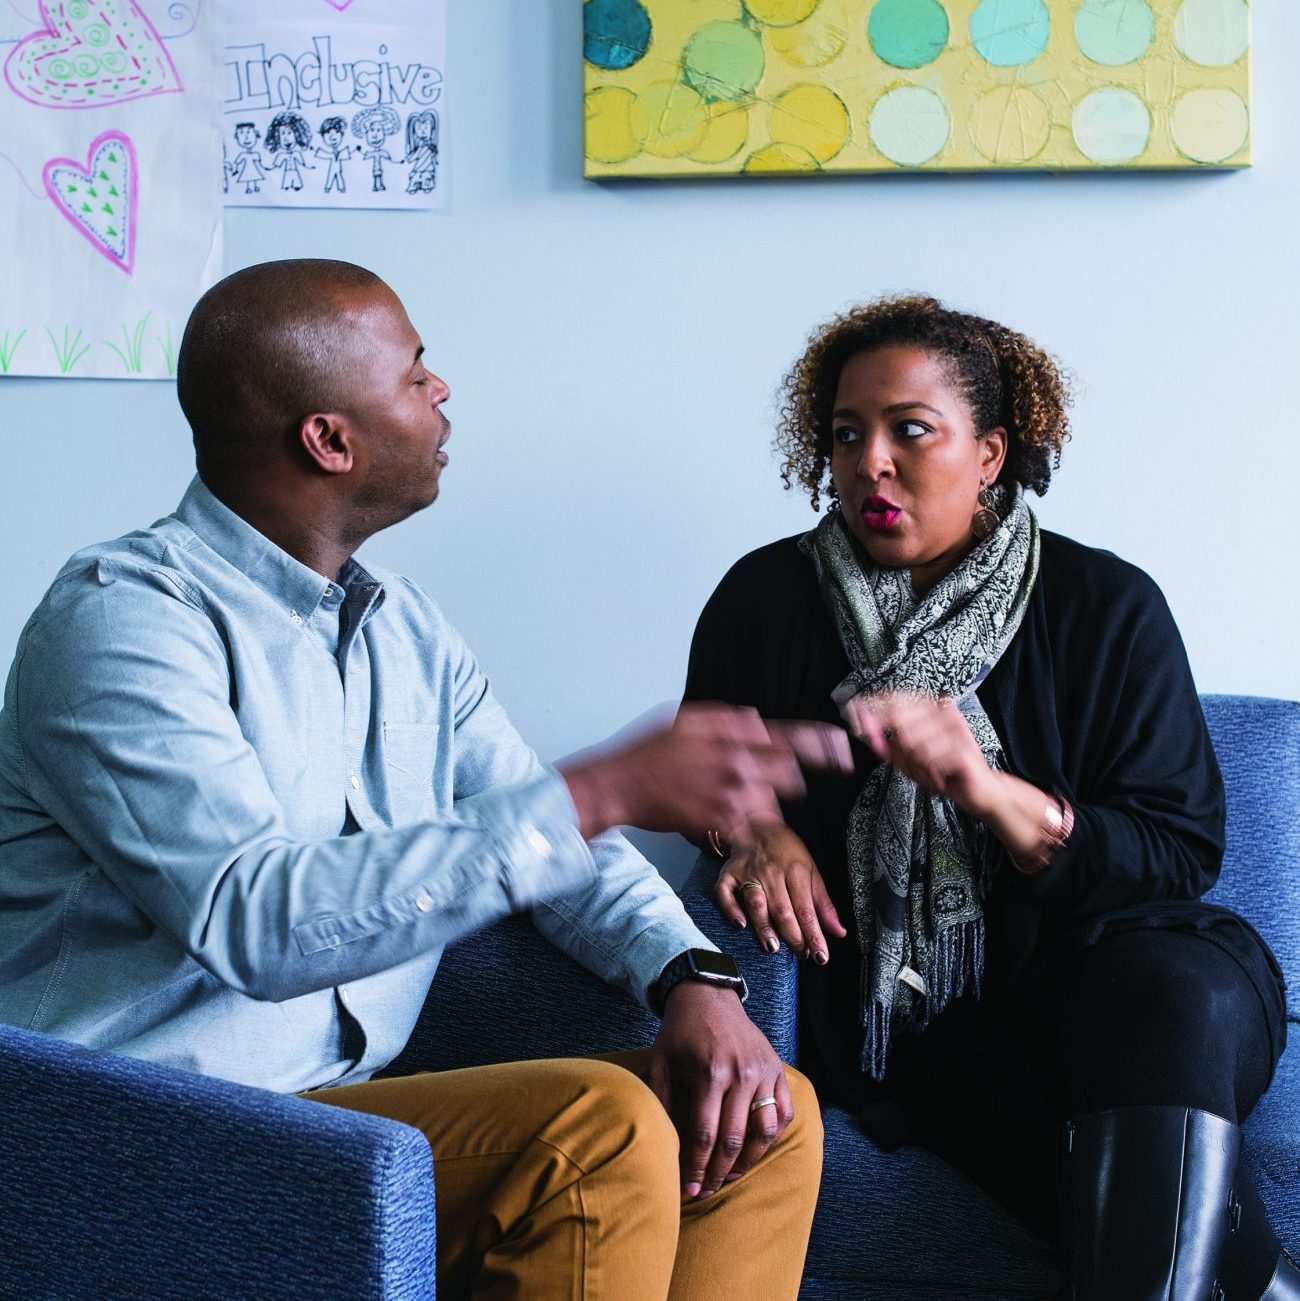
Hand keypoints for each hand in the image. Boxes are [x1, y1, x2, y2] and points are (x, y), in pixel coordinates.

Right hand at [559, 703, 850, 841]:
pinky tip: (710, 811)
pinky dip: (737, 822)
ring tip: (721, 795)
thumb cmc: (649, 752)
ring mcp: (732, 799)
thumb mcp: (687, 719)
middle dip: (780, 779)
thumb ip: (729, 719)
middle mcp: (740, 767)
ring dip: (757, 802)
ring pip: (770, 805)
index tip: (844, 751)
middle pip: (789, 778)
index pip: (792, 740)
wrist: (620, 787)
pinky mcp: (722, 825)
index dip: (823, 746)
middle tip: (750, 777)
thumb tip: (758, 722)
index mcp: (734, 738)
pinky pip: (748, 827)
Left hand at [642, 981, 792, 1198]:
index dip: (696, 1168)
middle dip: (718, 1173)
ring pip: (764, 1132)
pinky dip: (773, 1136)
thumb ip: (659, 1102)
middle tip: (706, 1191)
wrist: (707, 996)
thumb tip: (660, 1147)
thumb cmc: (679, 1034)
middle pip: (734, 1140)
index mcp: (710, 1074)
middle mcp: (741, 1075)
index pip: (704, 1136)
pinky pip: (784, 1113)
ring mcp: (763, 1072)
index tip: (689, 1190)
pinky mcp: (777, 1069)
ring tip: (730, 1176)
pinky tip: (754, 1149)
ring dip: (748, 1162)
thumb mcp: (660, 1063)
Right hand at [715, 822, 846, 962]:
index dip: (814, 935)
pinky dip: (731, 909)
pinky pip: (725, 893)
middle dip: (793, 936)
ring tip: (772, 946)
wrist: (757, 826)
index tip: (821, 956)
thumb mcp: (812, 871)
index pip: (806, 909)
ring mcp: (748, 873)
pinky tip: (740, 924)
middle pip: (782, 909)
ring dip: (764, 926)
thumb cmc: (787, 852)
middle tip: (801, 954)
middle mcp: (771, 873)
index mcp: (796, 871)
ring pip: (756, 903)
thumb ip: (824, 904)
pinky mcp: (729, 874)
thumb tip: (839, 932)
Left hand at [846, 691, 1066, 871]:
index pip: (898, 698)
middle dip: (891, 742)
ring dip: (913, 765)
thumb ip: (887, 745)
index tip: (852, 711)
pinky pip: (928, 759)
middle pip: (901, 718)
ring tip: (927, 776)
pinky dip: (927, 773)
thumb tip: (865, 734)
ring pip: (912, 742)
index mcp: (933, 708)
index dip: (873, 704)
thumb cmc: (942, 771)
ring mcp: (956, 729)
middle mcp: (945, 712)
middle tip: (896, 759)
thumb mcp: (908, 759)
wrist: (979, 791)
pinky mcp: (963, 749)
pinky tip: (938, 780)